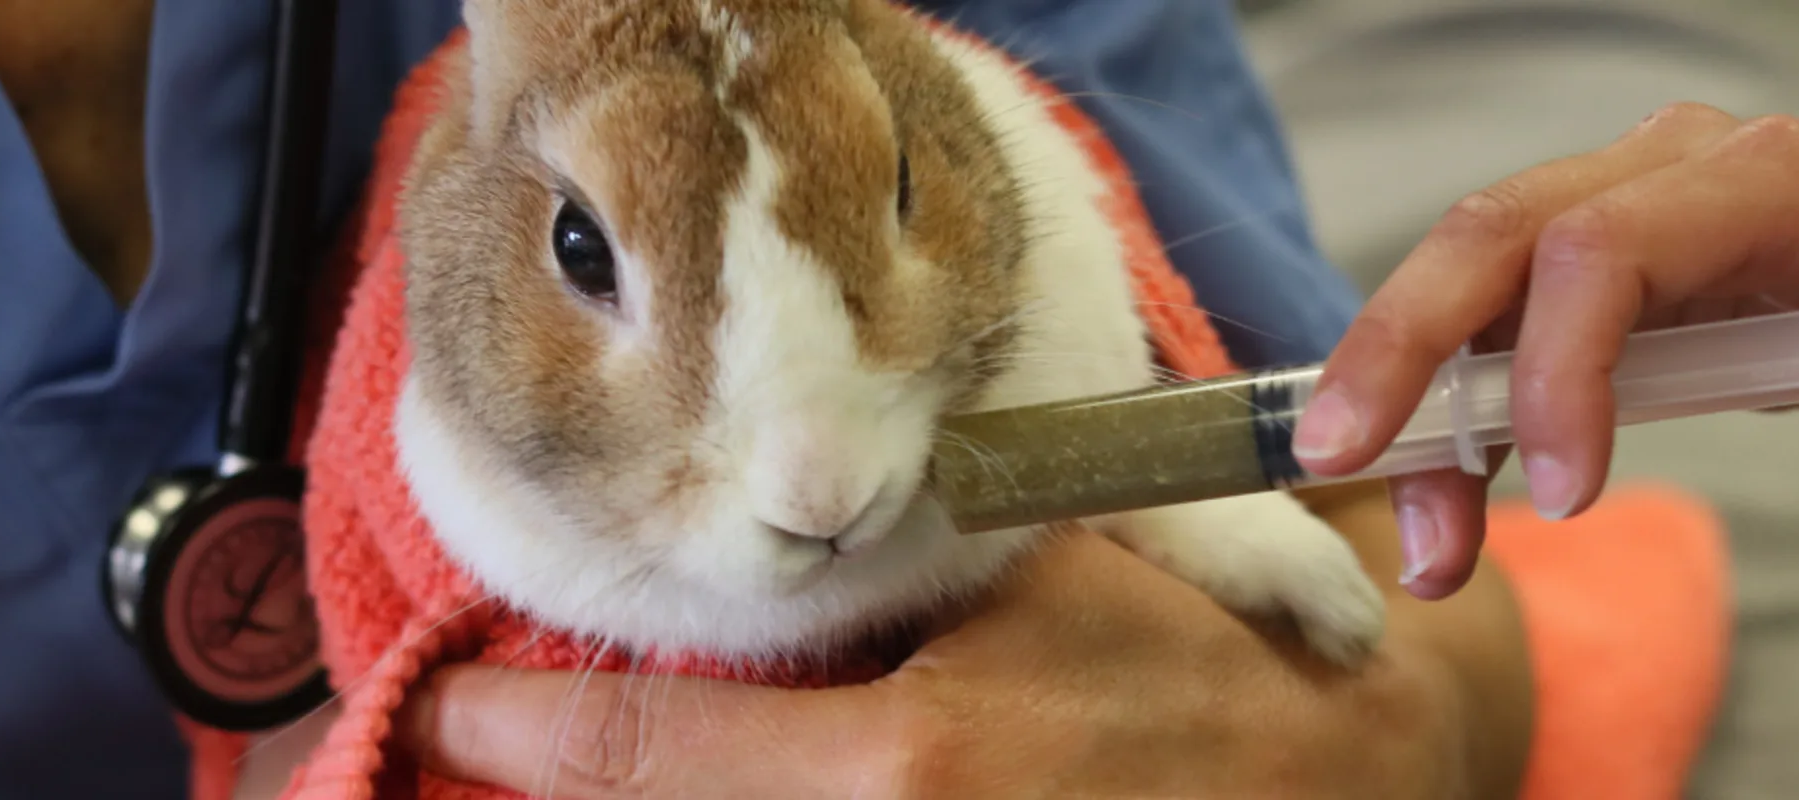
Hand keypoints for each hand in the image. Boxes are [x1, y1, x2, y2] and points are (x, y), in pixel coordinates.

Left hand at [393, 513, 1530, 799]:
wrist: (1361, 783)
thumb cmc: (1208, 673)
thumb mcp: (1040, 583)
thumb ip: (882, 586)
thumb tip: (742, 575)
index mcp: (898, 770)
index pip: (634, 759)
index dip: (509, 734)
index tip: (437, 713)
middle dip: (567, 791)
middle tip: (499, 747)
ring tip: (586, 772)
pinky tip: (726, 789)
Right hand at [1293, 102, 1798, 599]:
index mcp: (1766, 179)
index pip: (1603, 248)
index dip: (1554, 366)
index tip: (1562, 494)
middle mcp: (1667, 172)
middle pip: (1489, 238)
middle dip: (1400, 350)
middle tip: (1340, 459)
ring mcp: (1619, 213)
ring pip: (1464, 287)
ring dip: (1415, 411)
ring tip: (1425, 544)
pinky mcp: (1590, 274)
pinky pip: (1487, 334)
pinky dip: (1450, 424)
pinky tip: (1447, 512)